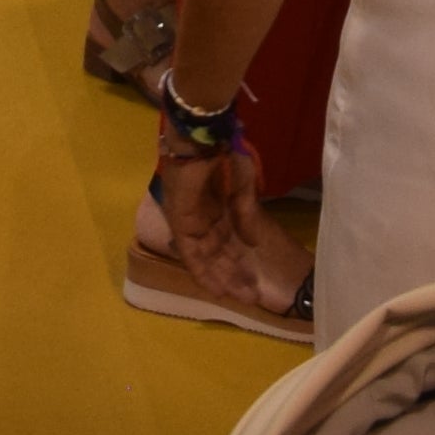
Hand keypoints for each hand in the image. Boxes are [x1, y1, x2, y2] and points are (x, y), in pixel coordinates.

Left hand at [148, 131, 289, 315]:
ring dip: (223, 278)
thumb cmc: (224, 153)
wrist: (202, 138)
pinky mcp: (179, 224)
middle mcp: (203, 218)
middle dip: (236, 275)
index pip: (229, 241)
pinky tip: (219, 289)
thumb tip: (252, 244)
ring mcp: (190, 222)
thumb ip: (246, 215)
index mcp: (218, 206)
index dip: (241, 262)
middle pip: (219, 254)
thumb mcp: (243, 186)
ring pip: (207, 258)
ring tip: (242, 296)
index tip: (255, 281)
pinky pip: (190, 255)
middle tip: (253, 295)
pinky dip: (203, 273)